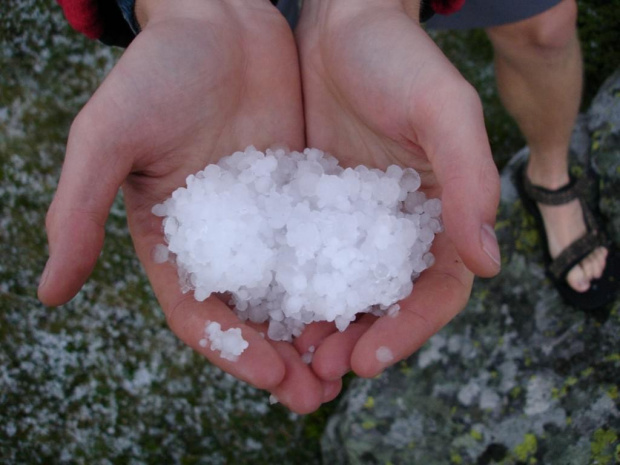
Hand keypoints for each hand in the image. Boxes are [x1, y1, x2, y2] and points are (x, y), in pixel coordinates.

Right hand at [38, 0, 339, 412]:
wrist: (219, 21)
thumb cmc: (157, 71)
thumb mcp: (109, 136)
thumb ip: (82, 209)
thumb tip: (48, 292)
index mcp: (172, 239)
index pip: (200, 314)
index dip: (233, 352)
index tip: (273, 379)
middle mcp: (221, 239)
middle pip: (252, 315)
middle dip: (284, 359)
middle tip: (320, 396)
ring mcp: (265, 219)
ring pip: (294, 289)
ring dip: (320, 331)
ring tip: (352, 365)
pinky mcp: (302, 194)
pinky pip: (326, 243)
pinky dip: (344, 277)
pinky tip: (373, 301)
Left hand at [294, 0, 500, 379]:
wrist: (339, 26)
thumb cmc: (400, 61)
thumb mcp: (444, 112)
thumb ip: (469, 181)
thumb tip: (488, 261)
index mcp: (441, 214)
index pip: (437, 289)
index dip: (410, 329)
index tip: (371, 359)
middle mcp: (400, 227)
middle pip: (387, 302)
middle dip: (360, 341)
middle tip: (322, 370)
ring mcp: (354, 221)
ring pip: (344, 289)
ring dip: (323, 327)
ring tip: (293, 355)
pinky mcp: (313, 207)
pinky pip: (305, 258)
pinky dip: (292, 290)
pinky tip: (269, 310)